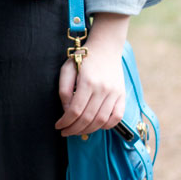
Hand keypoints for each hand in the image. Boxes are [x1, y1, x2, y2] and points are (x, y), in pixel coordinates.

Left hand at [56, 13, 128, 137]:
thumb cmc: (83, 58)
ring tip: (78, 131)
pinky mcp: (122, 95)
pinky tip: (96, 126)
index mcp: (87, 82)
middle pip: (87, 118)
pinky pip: (117, 117)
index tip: (58, 126)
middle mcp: (103, 89)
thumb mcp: (67, 69)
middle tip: (65, 132)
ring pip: (101, 121)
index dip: (65, 122)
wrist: (105, 48)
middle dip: (74, 129)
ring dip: (88, 130)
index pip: (75, 110)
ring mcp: (114, 93)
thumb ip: (64, 90)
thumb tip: (66, 111)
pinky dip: (107, 126)